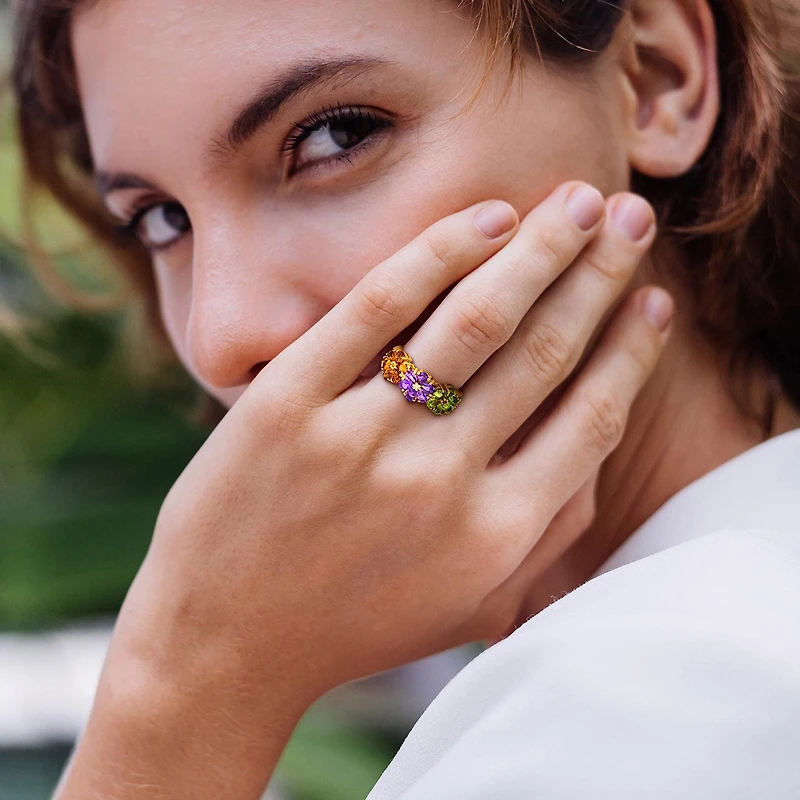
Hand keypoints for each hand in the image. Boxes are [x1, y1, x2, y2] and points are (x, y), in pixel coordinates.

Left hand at [58, 181, 668, 798]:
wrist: (223, 642)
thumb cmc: (357, 623)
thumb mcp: (471, 603)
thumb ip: (546, 532)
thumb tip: (599, 426)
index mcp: (494, 537)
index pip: (590, 419)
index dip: (631, 351)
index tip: (653, 300)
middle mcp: (438, 485)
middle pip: (543, 353)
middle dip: (599, 275)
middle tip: (629, 217)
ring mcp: (359, 439)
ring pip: (474, 318)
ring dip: (539, 249)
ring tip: (577, 201)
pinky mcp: (286, 404)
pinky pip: (377, 306)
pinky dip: (438, 251)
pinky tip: (486, 219)